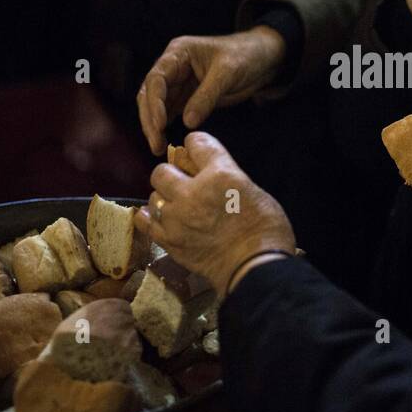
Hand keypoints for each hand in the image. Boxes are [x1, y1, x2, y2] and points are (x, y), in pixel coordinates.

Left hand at [134, 132, 296, 294]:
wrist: (255, 268)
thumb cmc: (266, 230)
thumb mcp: (254, 192)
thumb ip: (228, 179)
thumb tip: (214, 177)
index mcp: (219, 174)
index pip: (196, 143)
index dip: (195, 144)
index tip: (196, 148)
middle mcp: (192, 192)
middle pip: (162, 170)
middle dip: (172, 173)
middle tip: (183, 183)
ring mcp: (177, 217)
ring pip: (153, 196)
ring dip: (163, 198)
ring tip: (176, 206)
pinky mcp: (169, 240)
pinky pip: (145, 222)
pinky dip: (151, 218)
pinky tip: (161, 219)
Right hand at [137, 27, 286, 154]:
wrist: (262, 58)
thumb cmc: (245, 56)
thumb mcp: (228, 73)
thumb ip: (207, 96)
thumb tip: (187, 122)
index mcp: (179, 52)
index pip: (156, 78)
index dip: (155, 102)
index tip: (159, 124)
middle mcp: (173, 67)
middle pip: (150, 94)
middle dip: (150, 119)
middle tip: (156, 144)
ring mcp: (178, 82)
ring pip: (157, 106)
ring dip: (154, 126)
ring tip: (158, 148)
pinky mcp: (186, 96)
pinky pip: (169, 112)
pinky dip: (165, 126)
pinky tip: (165, 141)